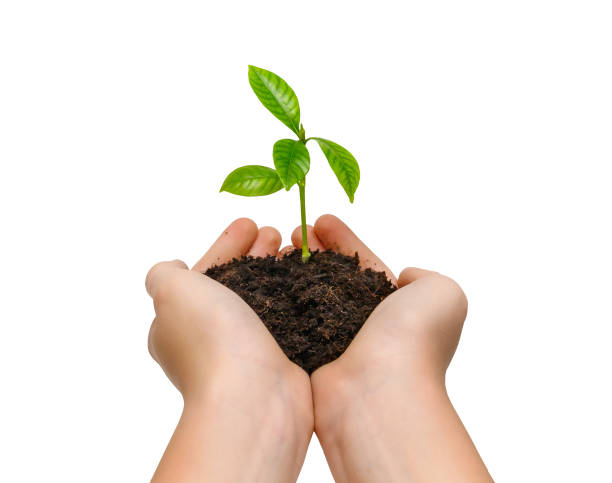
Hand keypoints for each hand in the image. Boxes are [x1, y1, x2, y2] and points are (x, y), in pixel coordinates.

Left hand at [146, 219, 312, 482]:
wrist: (253, 397)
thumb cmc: (211, 340)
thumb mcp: (172, 293)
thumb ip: (163, 275)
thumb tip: (170, 269)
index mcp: (178, 323)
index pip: (203, 274)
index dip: (225, 246)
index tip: (249, 223)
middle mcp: (209, 339)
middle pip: (236, 283)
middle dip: (255, 254)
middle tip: (276, 232)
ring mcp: (245, 351)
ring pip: (264, 299)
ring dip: (277, 270)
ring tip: (297, 248)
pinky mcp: (276, 360)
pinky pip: (285, 317)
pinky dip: (294, 294)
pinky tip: (309, 278)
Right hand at [290, 214, 491, 482]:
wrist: (379, 391)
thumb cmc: (413, 339)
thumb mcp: (444, 294)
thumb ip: (426, 278)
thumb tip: (404, 278)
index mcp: (396, 307)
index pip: (364, 264)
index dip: (343, 240)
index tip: (321, 219)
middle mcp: (365, 324)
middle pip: (333, 277)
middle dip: (315, 251)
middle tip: (294, 232)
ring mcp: (335, 341)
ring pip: (310, 296)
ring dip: (295, 270)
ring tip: (277, 248)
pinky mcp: (309, 357)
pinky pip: (292, 319)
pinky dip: (281, 297)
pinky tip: (267, 278)